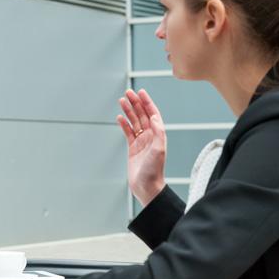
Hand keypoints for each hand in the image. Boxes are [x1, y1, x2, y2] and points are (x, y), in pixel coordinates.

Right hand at [117, 89, 166, 205]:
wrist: (146, 186)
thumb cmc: (154, 170)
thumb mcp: (159, 150)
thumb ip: (158, 132)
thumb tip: (154, 117)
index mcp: (158, 134)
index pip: (152, 114)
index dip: (147, 102)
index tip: (140, 92)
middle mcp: (150, 136)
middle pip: (142, 115)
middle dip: (136, 103)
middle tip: (128, 93)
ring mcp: (141, 141)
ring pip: (134, 122)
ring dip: (128, 111)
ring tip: (122, 101)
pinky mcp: (133, 148)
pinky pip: (128, 132)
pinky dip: (123, 124)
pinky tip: (119, 117)